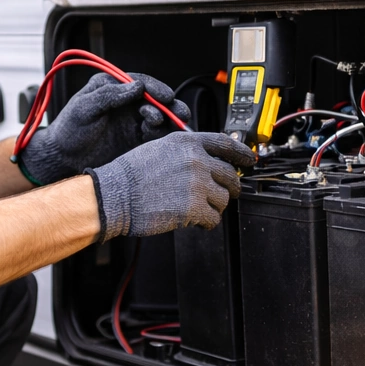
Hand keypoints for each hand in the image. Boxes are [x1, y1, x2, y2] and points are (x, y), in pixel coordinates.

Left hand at [19, 72, 190, 184]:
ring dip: (166, 121)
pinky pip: (155, 136)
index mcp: (113, 88)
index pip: (141, 83)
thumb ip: (110, 95)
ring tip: (159, 125)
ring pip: (159, 118)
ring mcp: (133, 122)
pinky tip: (159, 139)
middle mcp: (126, 103)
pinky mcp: (136, 141)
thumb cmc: (69, 129)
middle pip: (156, 100)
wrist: (63, 159)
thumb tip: (137, 86)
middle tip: (179, 113)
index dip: (156, 89)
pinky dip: (162, 137)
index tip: (166, 97)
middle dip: (169, 106)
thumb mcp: (85, 107)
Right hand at [86, 132, 254, 238]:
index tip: (249, 161)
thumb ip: (186, 152)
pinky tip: (195, 221)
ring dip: (215, 207)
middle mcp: (196, 160)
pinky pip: (214, 219)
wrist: (115, 194)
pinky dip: (207, 223)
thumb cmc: (131, 175)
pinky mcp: (194, 208)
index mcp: (187, 142)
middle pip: (230, 175)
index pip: (226, 144)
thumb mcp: (159, 148)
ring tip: (198, 209)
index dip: (242, 154)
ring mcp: (196, 184)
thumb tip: (208, 163)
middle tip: (224, 195)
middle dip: (230, 188)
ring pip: (224, 199)